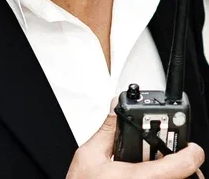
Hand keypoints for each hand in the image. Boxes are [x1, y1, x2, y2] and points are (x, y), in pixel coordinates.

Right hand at [66, 110, 204, 178]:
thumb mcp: (90, 156)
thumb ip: (107, 131)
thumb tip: (116, 109)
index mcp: (142, 178)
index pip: (186, 163)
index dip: (192, 150)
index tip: (189, 145)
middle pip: (187, 175)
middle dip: (178, 162)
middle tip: (162, 156)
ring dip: (171, 174)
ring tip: (150, 168)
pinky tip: (141, 178)